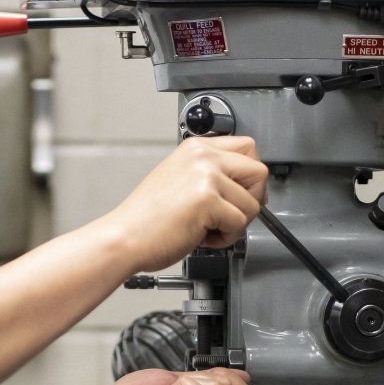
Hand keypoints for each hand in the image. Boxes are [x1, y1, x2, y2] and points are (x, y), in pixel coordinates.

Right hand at [103, 137, 268, 271]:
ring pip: (253, 203)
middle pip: (259, 171)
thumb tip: (240, 184)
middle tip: (232, 214)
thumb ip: (208, 173)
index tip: (242, 192)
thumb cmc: (146, 218)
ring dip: (236, 223)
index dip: (250, 175)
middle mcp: (202, 157)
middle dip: (252, 198)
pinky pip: (240, 223)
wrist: (124, 237)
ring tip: (210, 229)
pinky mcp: (208, 201)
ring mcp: (206, 176)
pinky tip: (203, 237)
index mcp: (195, 148)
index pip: (247, 147)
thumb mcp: (178, 178)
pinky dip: (226, 238)